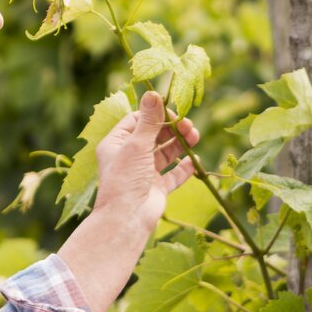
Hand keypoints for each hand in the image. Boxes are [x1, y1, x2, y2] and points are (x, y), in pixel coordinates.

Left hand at [93, 91, 200, 233]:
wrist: (127, 218)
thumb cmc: (125, 179)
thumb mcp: (136, 145)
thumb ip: (148, 121)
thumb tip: (153, 93)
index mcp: (116, 144)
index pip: (137, 121)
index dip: (155, 115)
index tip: (172, 112)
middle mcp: (130, 157)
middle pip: (154, 136)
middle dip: (172, 129)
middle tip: (188, 125)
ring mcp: (144, 173)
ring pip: (166, 153)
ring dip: (180, 144)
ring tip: (195, 136)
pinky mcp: (157, 188)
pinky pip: (174, 174)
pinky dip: (184, 167)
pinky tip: (194, 160)